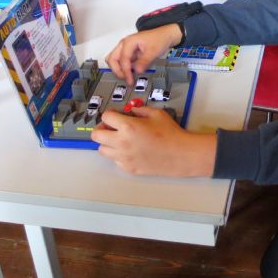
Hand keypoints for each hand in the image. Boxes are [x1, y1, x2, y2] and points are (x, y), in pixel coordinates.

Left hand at [91, 107, 215, 175]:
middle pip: (96, 135)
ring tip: (120, 140)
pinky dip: (118, 154)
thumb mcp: (156, 113)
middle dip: (102, 128)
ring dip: (108, 143)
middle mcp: (121, 142)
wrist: (180, 154)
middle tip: (111, 127)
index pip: (105, 117)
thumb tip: (130, 111)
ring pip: (102, 149)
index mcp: (128, 126)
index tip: (116, 115)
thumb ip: (139, 110)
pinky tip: (130, 150)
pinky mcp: (128, 168)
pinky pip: (114, 160)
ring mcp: (123, 157)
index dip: (110, 114)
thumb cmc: (170, 133)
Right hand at [106, 24, 181, 84]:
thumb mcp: (153, 52)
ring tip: (129, 76)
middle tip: (126, 78)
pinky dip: (125, 68)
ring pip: (115, 60)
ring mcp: (126, 48)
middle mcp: (124, 44)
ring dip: (119, 69)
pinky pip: (122, 61)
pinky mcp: (129, 52)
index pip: (123, 59)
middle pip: (112, 59)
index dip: (125, 71)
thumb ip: (144, 62)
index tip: (129, 80)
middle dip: (117, 70)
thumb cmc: (159, 39)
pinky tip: (132, 72)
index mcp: (129, 42)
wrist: (165, 35)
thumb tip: (137, 71)